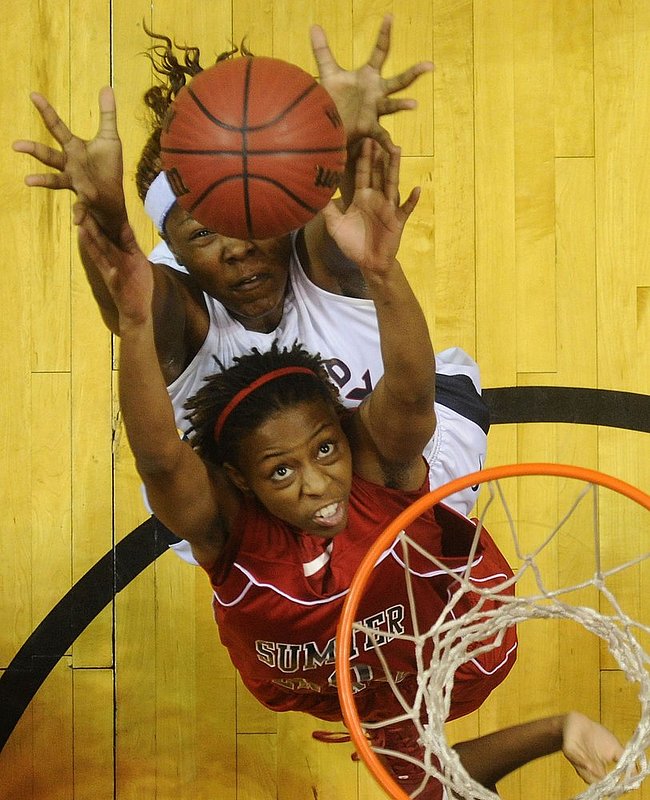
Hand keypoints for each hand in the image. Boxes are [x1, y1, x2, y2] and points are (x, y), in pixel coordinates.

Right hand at [13, 88, 126, 240]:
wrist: (113, 197)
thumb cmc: (108, 168)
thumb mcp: (110, 138)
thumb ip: (107, 115)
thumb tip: (107, 87)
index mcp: (74, 148)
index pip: (57, 127)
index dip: (46, 111)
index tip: (33, 95)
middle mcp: (70, 165)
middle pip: (49, 155)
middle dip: (33, 149)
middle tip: (15, 145)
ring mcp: (76, 183)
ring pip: (56, 181)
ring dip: (43, 181)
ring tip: (28, 181)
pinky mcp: (87, 199)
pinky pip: (80, 206)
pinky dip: (78, 214)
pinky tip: (76, 221)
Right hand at [75, 204, 153, 330]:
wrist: (138, 311)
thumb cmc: (137, 285)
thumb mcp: (136, 259)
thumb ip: (130, 244)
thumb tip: (126, 224)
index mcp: (117, 256)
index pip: (107, 236)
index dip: (100, 221)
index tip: (93, 204)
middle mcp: (112, 263)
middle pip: (99, 243)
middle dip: (90, 227)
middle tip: (80, 210)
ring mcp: (113, 275)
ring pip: (101, 258)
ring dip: (91, 245)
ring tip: (83, 231)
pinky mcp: (118, 289)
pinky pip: (115, 281)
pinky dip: (114, 276)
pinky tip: (112, 270)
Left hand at [311, 14, 432, 152]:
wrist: (331, 121)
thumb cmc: (335, 97)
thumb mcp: (329, 72)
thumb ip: (322, 50)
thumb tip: (314, 26)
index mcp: (369, 76)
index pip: (380, 51)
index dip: (384, 34)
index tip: (389, 16)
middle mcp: (376, 91)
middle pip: (398, 81)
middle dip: (414, 73)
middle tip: (429, 65)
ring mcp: (375, 109)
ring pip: (392, 105)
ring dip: (402, 105)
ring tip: (413, 104)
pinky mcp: (369, 126)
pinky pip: (381, 136)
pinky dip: (388, 144)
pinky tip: (395, 151)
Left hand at [321, 139, 418, 274]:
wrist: (368, 262)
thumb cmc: (352, 243)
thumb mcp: (335, 225)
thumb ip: (326, 208)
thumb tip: (313, 192)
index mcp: (362, 196)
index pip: (362, 172)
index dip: (361, 157)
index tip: (360, 139)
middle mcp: (376, 198)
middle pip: (378, 172)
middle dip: (377, 155)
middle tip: (377, 134)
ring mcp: (388, 207)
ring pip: (393, 183)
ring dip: (395, 168)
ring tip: (398, 150)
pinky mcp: (397, 219)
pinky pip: (406, 208)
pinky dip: (412, 200)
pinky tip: (417, 189)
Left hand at [562, 712, 623, 782]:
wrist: (578, 722)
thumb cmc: (597, 736)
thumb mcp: (615, 748)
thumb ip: (624, 760)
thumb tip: (634, 772)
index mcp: (598, 770)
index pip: (606, 783)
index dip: (613, 785)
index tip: (620, 784)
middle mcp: (588, 768)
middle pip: (595, 781)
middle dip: (602, 782)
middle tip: (610, 782)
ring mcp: (578, 760)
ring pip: (585, 772)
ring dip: (592, 773)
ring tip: (600, 772)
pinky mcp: (569, 751)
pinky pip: (574, 758)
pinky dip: (581, 761)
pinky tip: (588, 764)